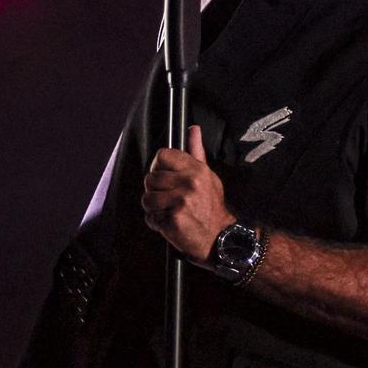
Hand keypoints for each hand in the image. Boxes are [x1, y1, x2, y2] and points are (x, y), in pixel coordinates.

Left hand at [142, 125, 234, 263]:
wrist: (221, 238)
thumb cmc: (212, 206)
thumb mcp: (208, 176)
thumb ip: (196, 152)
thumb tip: (193, 129)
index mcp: (196, 170)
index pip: (162, 155)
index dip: (158, 166)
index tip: (163, 176)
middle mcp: (188, 184)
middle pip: (150, 178)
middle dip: (154, 190)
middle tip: (167, 198)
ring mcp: (180, 203)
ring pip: (147, 199)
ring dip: (153, 208)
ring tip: (167, 211)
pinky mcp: (172, 221)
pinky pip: (150, 218)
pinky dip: (156, 223)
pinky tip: (169, 223)